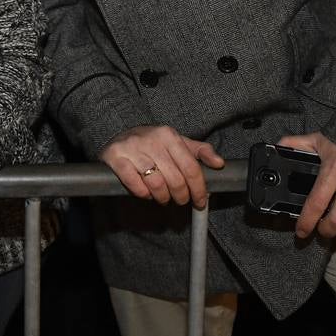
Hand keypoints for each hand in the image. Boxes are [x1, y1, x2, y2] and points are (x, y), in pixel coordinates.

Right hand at [100, 125, 224, 208]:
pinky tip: (146, 193)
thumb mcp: (177, 142)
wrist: (118, 134)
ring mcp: (133, 149)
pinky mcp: (116, 158)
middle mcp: (151, 140)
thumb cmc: (152, 143)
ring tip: (163, 197)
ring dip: (162, 197)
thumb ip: (200, 151)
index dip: (199, 189)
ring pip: (156, 184)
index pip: (191, 168)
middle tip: (181, 200)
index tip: (201, 201)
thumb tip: (220, 163)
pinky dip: (143, 194)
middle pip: (175, 179)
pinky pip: (134, 184)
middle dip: (181, 196)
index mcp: (169, 135)